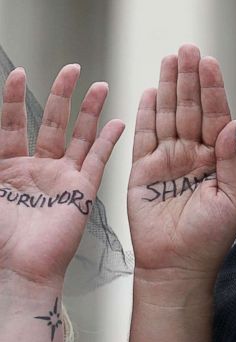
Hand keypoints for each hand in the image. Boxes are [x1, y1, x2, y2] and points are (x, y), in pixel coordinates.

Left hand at [0, 64, 124, 289]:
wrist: (16, 270)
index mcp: (5, 168)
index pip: (11, 123)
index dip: (15, 97)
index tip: (19, 73)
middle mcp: (35, 170)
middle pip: (49, 122)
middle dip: (60, 94)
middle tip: (70, 70)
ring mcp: (61, 180)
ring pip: (78, 136)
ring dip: (89, 110)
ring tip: (98, 85)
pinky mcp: (82, 192)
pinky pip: (99, 160)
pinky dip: (110, 141)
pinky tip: (118, 122)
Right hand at [127, 45, 235, 279]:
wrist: (177, 266)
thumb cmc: (210, 239)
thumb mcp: (235, 197)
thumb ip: (233, 158)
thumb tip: (233, 124)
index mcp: (219, 160)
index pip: (216, 115)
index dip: (213, 88)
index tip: (210, 63)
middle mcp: (195, 155)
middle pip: (191, 107)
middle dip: (190, 77)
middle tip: (189, 48)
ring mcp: (169, 160)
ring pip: (168, 114)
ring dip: (168, 86)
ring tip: (170, 58)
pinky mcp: (143, 170)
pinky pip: (144, 134)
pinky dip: (145, 112)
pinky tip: (149, 91)